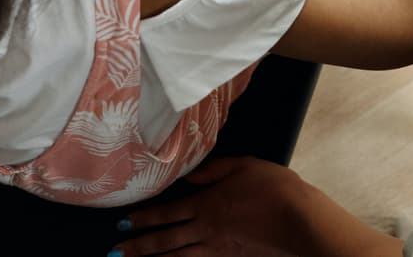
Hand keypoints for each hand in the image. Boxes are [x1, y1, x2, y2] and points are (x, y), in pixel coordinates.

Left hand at [113, 157, 300, 254]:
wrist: (297, 220)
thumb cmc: (273, 188)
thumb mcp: (242, 166)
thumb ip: (213, 170)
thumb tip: (190, 174)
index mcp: (207, 203)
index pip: (168, 212)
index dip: (145, 217)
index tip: (125, 222)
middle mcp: (206, 230)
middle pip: (166, 240)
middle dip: (139, 245)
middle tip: (116, 251)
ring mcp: (217, 250)